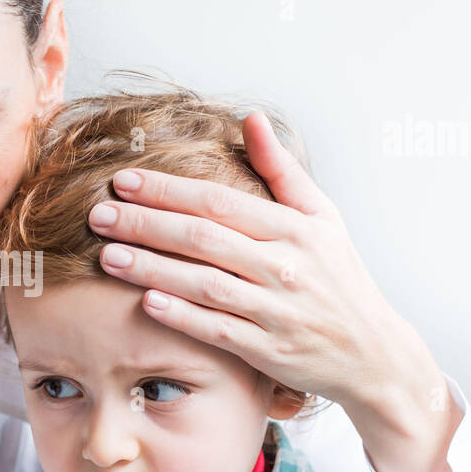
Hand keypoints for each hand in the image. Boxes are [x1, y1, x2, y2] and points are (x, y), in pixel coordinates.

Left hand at [87, 111, 459, 471]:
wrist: (372, 352)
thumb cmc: (338, 278)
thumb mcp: (322, 217)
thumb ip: (281, 170)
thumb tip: (250, 119)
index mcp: (294, 229)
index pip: (220, 202)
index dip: (168, 190)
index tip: (124, 180)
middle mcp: (285, 267)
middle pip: (204, 238)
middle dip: (146, 224)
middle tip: (98, 214)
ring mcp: (276, 310)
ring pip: (204, 284)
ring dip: (152, 269)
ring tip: (107, 256)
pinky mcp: (268, 350)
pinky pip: (218, 330)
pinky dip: (182, 316)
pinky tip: (146, 303)